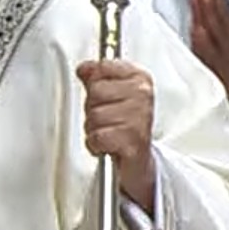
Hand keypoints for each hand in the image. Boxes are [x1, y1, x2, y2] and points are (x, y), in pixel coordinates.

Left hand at [77, 59, 154, 212]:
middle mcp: (143, 95)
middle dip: (93, 108)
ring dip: (93, 128)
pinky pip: (98, 136)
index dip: (95, 83)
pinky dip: (95, 144)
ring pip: (94, 115)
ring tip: (107, 132)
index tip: (105, 95)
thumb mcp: (111, 95)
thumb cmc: (124, 126)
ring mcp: (140, 117)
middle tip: (106, 119)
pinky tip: (105, 145)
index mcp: (140, 78)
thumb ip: (95, 77)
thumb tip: (84, 68)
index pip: (102, 67)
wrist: (138, 162)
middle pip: (95, 91)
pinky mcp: (134, 141)